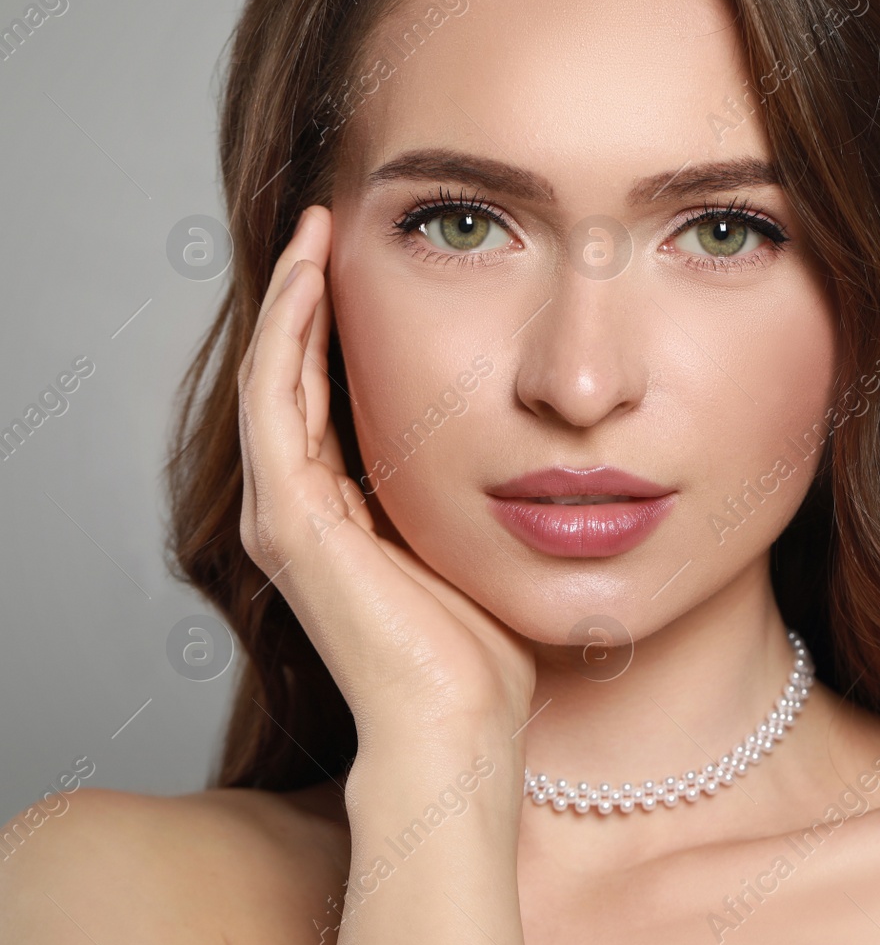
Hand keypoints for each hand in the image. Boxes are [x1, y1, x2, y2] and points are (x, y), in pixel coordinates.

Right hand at [236, 206, 535, 752]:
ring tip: (316, 229)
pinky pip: (276, 401)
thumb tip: (541, 436)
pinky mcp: (289, 519)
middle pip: (294, 376)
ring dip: (293, 297)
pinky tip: (312, 276)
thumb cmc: (488, 649)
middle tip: (331, 222)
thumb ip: (484, 487)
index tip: (370, 261)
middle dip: (310, 297)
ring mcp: (287, 514)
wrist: (463, 722)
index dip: (341, 326)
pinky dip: (288, 332)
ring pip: (274, 376)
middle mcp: (302, 510)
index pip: (330, 396)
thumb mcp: (486, 540)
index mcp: (345, 516)